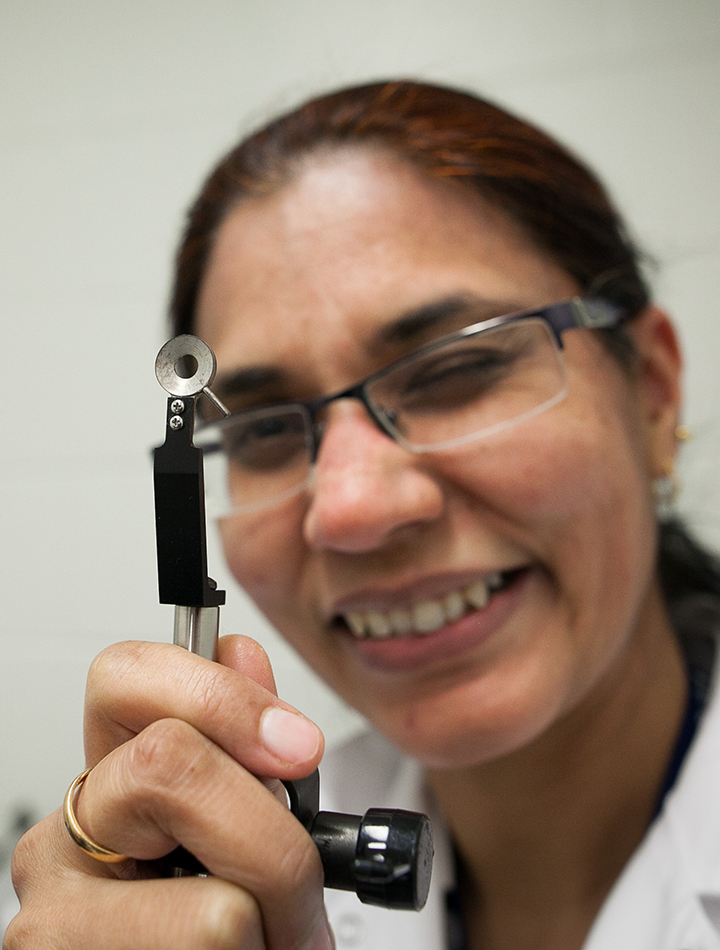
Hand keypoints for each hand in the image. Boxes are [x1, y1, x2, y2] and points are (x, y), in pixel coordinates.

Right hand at [6, 636, 332, 949]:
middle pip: (172, 766)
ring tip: (259, 938)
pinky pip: (210, 945)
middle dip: (271, 838)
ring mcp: (58, 910)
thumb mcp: (240, 816)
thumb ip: (244, 737)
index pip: (125, 677)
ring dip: (271, 925)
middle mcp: (72, 833)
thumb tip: (241, 653)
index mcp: (113, 775)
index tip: (296, 746)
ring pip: (214, 900)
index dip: (220, 697)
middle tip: (296, 887)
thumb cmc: (217, 922)